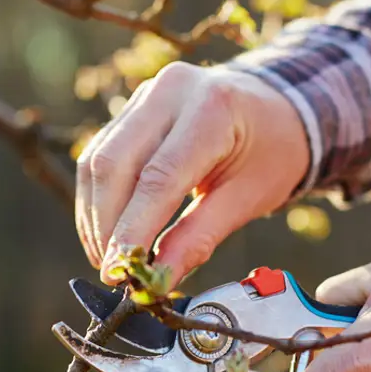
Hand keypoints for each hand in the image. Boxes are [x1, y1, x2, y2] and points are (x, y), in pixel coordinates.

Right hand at [75, 61, 308, 284]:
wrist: (275, 108)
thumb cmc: (271, 152)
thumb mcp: (248, 198)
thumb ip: (199, 238)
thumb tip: (157, 280)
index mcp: (213, 108)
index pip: (159, 177)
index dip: (132, 229)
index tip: (120, 271)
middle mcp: (172, 91)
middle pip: (114, 164)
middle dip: (106, 225)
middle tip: (112, 272)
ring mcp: (147, 95)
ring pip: (98, 160)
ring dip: (95, 216)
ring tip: (108, 259)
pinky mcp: (131, 108)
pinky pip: (99, 155)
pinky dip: (97, 200)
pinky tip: (106, 232)